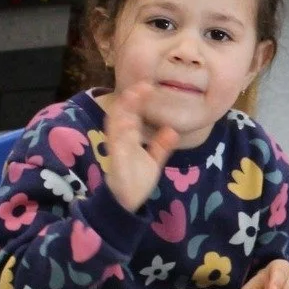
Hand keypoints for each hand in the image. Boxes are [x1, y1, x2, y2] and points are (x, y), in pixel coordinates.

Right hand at [103, 82, 179, 213]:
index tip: (148, 86)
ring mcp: (117, 151)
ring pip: (115, 127)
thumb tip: (172, 130)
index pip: (132, 115)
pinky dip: (121, 135)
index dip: (138, 101)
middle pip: (122, 115)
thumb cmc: (136, 179)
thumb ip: (161, 146)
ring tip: (133, 97)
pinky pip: (116, 147)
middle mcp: (121, 141)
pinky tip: (128, 124)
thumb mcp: (153, 160)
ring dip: (123, 111)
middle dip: (129, 100)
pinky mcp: (116, 163)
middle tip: (142, 85)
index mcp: (129, 139)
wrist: (127, 203)